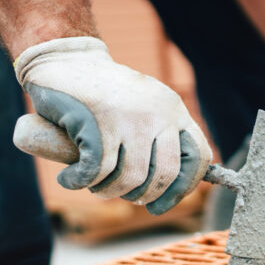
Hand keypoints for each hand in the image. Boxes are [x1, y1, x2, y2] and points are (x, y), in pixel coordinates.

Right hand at [14, 37, 211, 213]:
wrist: (65, 60)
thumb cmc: (104, 95)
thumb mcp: (144, 109)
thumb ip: (161, 139)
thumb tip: (172, 190)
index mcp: (174, 110)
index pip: (199, 157)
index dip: (184, 188)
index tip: (160, 204)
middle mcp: (158, 113)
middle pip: (165, 175)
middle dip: (141, 196)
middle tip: (121, 195)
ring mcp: (130, 117)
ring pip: (130, 178)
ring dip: (108, 192)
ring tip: (94, 186)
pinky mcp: (99, 122)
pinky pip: (97, 171)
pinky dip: (79, 182)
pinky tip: (70, 179)